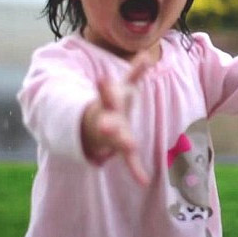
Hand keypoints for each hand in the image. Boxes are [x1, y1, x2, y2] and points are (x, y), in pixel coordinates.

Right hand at [81, 53, 150, 185]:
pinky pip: (128, 162)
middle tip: (106, 126)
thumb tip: (145, 56)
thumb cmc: (112, 105)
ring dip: (122, 144)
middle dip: (107, 123)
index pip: (106, 94)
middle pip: (107, 121)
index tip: (101, 78)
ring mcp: (112, 137)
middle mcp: (107, 121)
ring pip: (115, 141)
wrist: (92, 127)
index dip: (104, 87)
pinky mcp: (119, 149)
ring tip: (130, 147)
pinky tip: (144, 180)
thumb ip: (134, 74)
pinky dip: (136, 170)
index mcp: (108, 104)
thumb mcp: (122, 88)